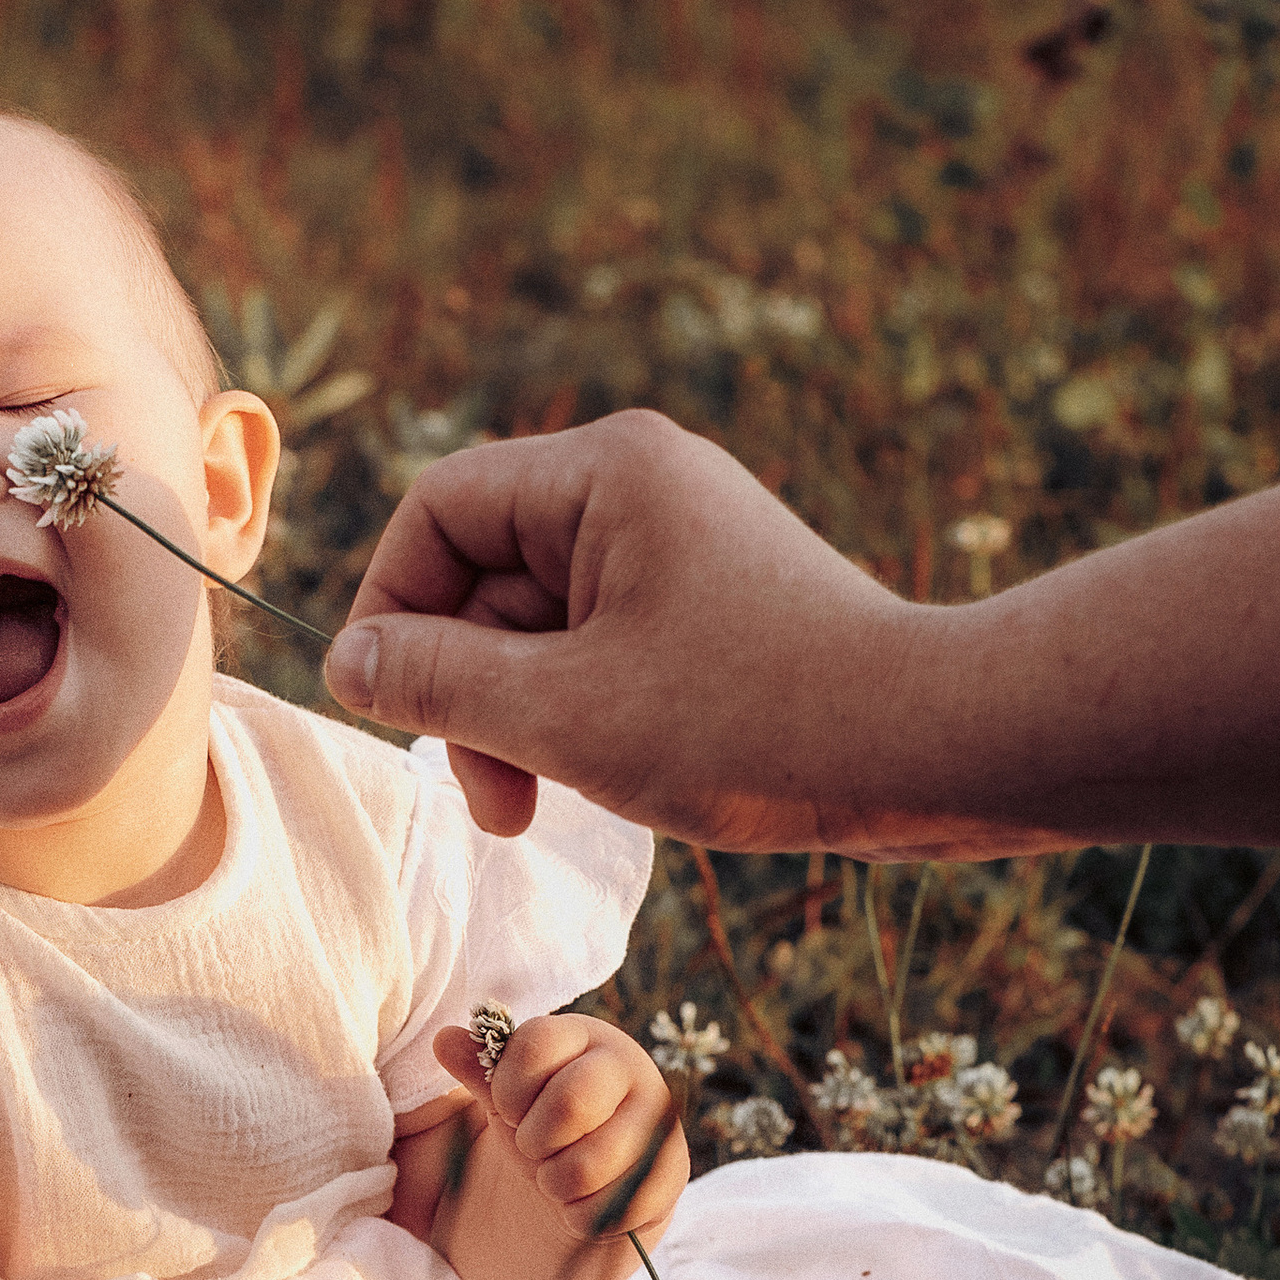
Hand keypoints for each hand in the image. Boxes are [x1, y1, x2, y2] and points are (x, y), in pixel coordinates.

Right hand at [325, 408, 920, 848]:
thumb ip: (439, 684)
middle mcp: (641, 486)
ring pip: (540, 621)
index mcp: (604, 473)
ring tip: (539, 805)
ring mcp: (681, 544)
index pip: (439, 511)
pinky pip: (598, 644)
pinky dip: (578, 712)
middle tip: (491, 799)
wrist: (933, 751)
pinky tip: (600, 781)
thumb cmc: (757, 724)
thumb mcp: (565, 714)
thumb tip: (346, 663)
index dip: (391, 610)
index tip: (390, 710)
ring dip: (519, 714)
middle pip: (486, 571)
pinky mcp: (711, 603)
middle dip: (468, 688)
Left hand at [432, 1013, 688, 1252]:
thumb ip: (478, 1069)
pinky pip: (613, 1207)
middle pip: (571, 1102)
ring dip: (556, 1183)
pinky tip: (583, 1202)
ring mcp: (657, 1120)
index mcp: (582, 1037)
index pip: (533, 1045)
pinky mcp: (672, 1173)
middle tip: (533, 1148)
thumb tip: (444, 1040)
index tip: (507, 1109)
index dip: (506, 1089)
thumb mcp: (503, 1099)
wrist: (589, 1185)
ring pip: (588, 1165)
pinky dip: (581, 1216)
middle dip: (535, 1141)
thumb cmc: (539, 1129)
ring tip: (556, 1177)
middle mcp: (628, 1067)